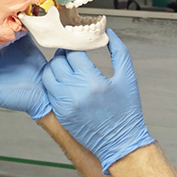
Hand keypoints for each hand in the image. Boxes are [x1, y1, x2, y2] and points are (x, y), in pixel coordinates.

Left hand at [42, 29, 154, 171]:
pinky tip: (65, 80)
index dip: (76, 45)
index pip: (74, 53)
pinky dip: (54, 82)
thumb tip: (109, 33)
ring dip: (56, 67)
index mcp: (93, 81)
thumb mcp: (128, 77)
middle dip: (65, 54)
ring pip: (48, 75)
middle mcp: (75, 93)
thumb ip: (119, 51)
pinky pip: (49, 91)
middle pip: (58, 62)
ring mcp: (65, 105)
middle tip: (73, 52)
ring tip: (67, 65)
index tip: (79, 42)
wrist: (121, 143)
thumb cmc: (127, 111)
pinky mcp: (60, 114)